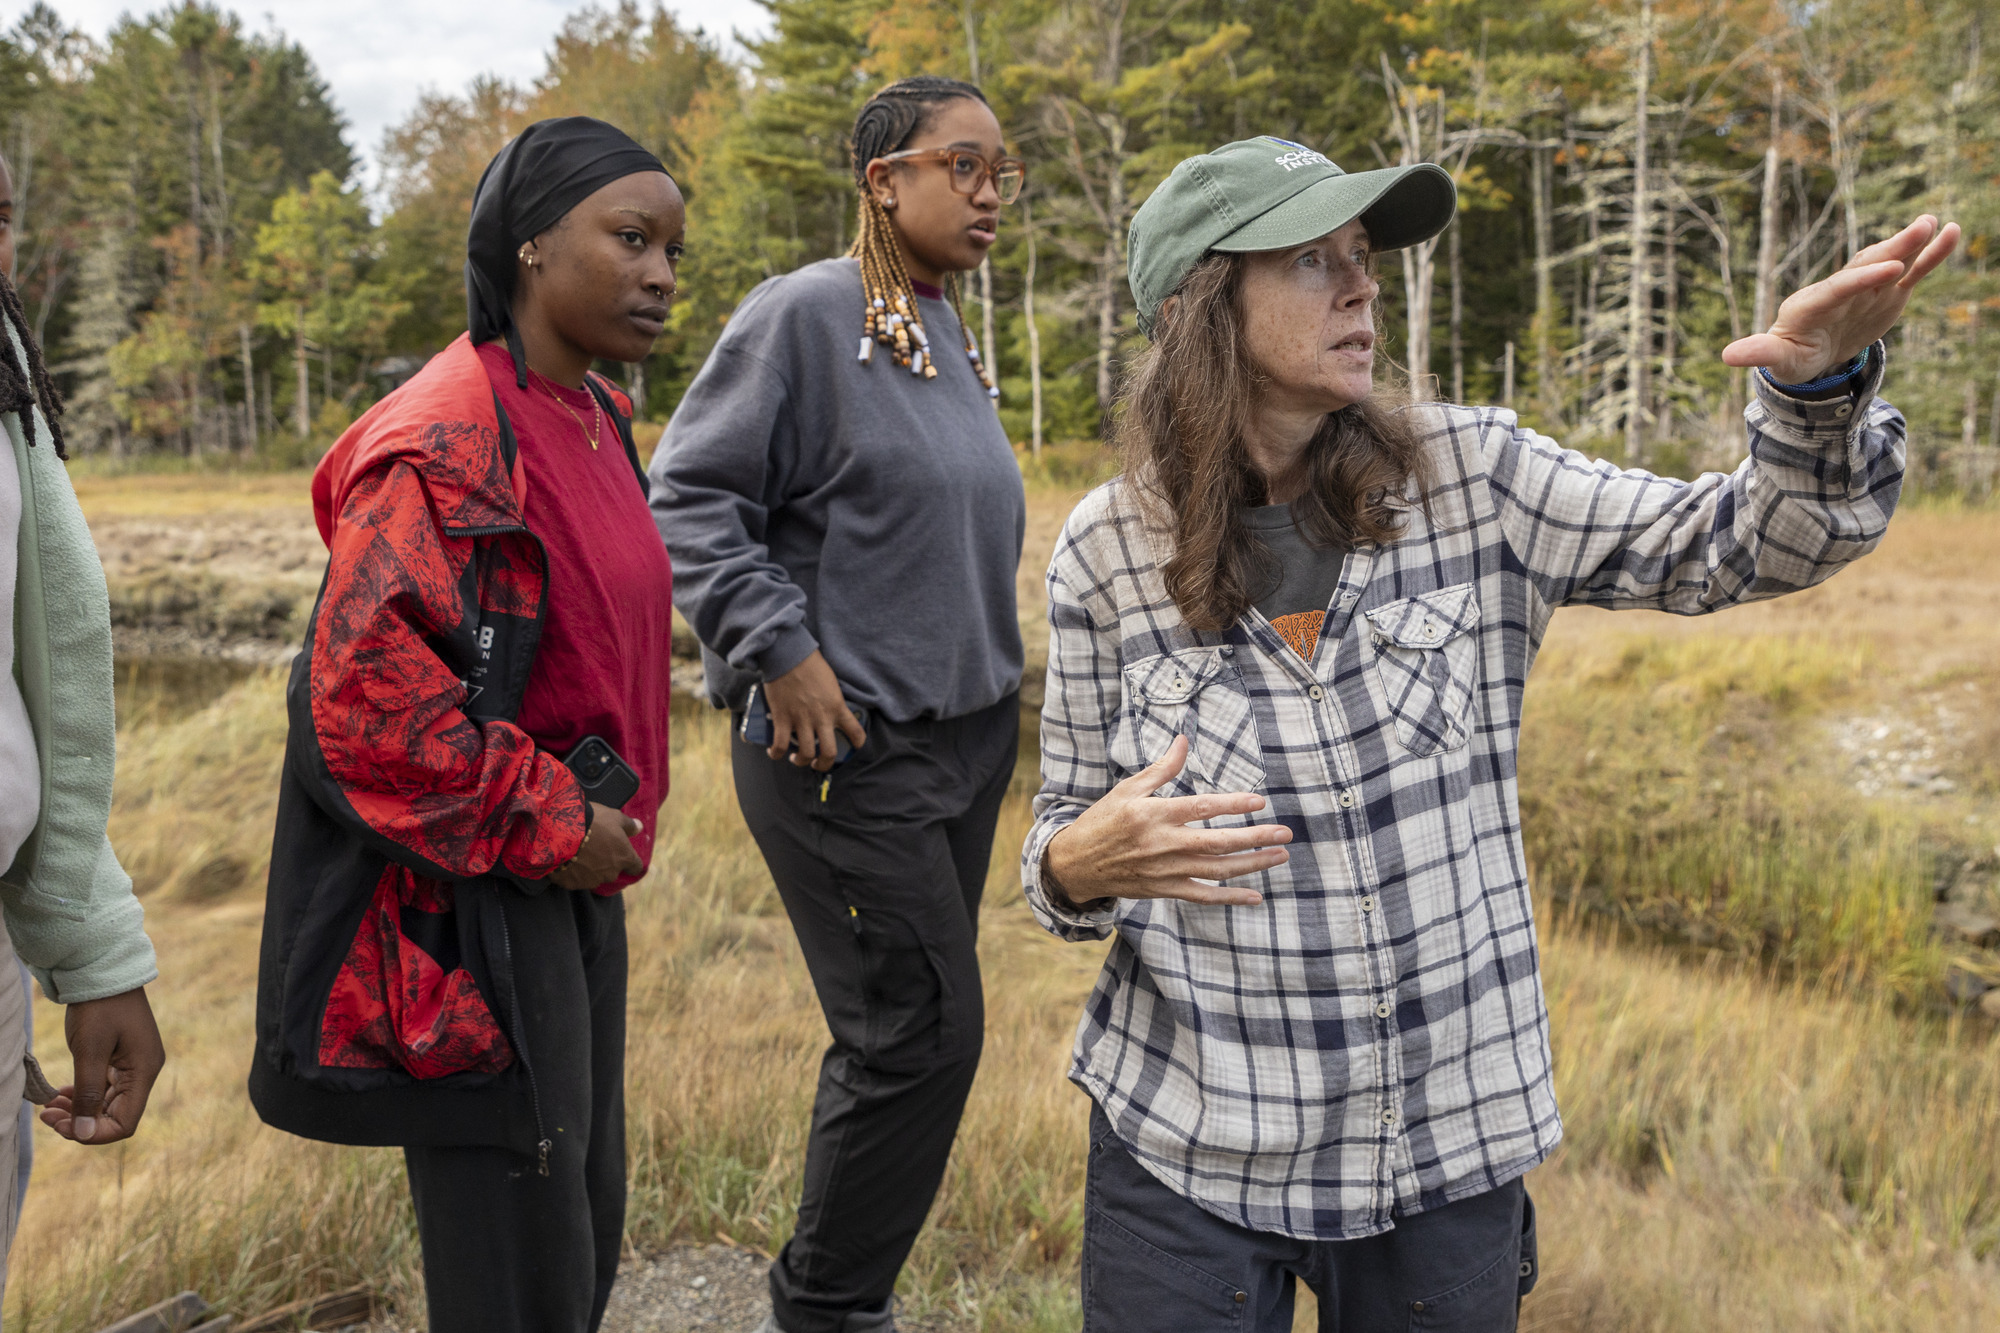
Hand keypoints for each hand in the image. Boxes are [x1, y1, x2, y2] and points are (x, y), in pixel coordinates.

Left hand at [41, 986, 163, 1145]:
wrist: (105, 972)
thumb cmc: (99, 1008)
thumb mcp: (89, 1051)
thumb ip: (88, 1094)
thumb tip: (83, 1133)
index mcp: (143, 1071)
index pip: (124, 1123)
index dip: (93, 1133)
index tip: (62, 1125)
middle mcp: (144, 1071)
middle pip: (115, 1116)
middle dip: (81, 1121)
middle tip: (47, 1115)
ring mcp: (134, 1065)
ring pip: (108, 1104)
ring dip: (79, 1109)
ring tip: (49, 1106)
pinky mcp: (122, 1058)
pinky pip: (105, 1088)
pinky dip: (84, 1095)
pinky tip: (62, 1093)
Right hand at [549, 802, 644, 889]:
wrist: (560, 832)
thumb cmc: (592, 821)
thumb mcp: (614, 817)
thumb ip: (629, 825)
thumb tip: (640, 828)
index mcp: (624, 857)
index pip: (636, 867)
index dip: (631, 862)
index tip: (625, 856)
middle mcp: (611, 873)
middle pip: (613, 871)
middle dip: (606, 862)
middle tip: (594, 847)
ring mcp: (591, 881)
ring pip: (594, 877)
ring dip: (590, 868)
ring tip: (577, 852)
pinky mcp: (572, 884)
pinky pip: (575, 879)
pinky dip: (572, 872)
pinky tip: (565, 859)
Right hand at [763, 650, 865, 771]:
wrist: (788, 655)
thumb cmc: (810, 664)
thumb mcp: (831, 683)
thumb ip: (833, 700)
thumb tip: (829, 710)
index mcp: (837, 707)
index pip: (856, 731)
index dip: (857, 743)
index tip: (854, 747)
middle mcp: (822, 718)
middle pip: (829, 753)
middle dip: (824, 764)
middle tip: (818, 763)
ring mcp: (801, 720)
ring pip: (806, 754)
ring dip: (801, 761)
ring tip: (797, 758)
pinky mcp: (782, 719)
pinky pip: (780, 745)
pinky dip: (776, 753)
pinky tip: (775, 753)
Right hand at [1043, 735, 1291, 907]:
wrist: (1075, 864)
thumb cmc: (1102, 821)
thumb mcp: (1127, 790)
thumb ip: (1161, 769)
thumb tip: (1184, 740)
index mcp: (1154, 814)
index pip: (1201, 808)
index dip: (1233, 804)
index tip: (1260, 801)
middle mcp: (1162, 844)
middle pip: (1217, 842)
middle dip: (1255, 838)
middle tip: (1285, 833)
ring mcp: (1165, 870)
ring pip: (1216, 870)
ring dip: (1252, 865)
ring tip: (1280, 857)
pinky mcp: (1164, 890)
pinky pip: (1202, 896)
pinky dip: (1229, 898)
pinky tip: (1255, 896)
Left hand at [1723, 214, 1959, 383]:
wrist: (1811, 352)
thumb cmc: (1791, 355)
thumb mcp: (1777, 359)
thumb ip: (1760, 353)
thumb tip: (1728, 355)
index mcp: (1811, 304)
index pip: (1838, 288)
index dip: (1862, 279)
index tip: (1888, 269)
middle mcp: (1840, 290)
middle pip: (1866, 267)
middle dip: (1891, 250)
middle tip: (1920, 228)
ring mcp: (1866, 289)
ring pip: (1890, 262)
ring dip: (1911, 244)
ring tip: (1935, 223)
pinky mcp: (1887, 292)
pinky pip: (1910, 271)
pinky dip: (1930, 255)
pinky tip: (1951, 232)